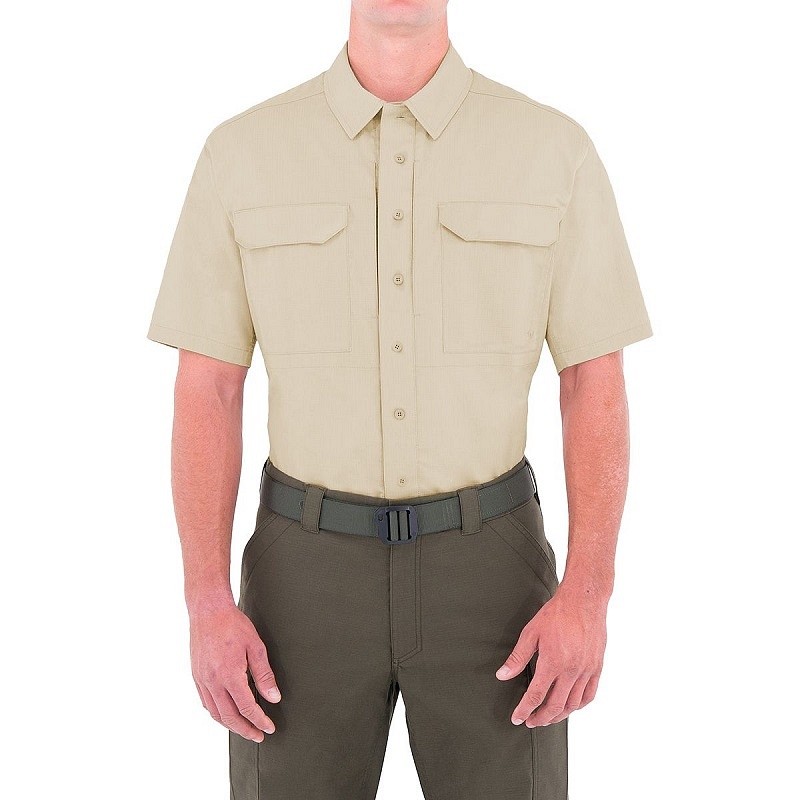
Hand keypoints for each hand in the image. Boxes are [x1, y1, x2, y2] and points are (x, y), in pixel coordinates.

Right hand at [189, 602, 281, 740]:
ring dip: (230, 725)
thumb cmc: (233, 624)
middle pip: (229, 717)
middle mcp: (212, 681)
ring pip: (215, 713)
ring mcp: (201, 680)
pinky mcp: (196, 676)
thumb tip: (274, 698)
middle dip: (246, 729)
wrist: (208, 610)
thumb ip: (264, 675)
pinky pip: (206, 702)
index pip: (246, 708)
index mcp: (229, 675)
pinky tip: (226, 713)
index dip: (259, 721)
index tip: (269, 728)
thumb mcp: (255, 646)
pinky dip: (217, 713)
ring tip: (244, 728)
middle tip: (258, 736)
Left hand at [495, 585, 606, 726]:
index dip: (524, 710)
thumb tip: (502, 675)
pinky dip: (578, 705)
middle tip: (531, 722)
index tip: (517, 718)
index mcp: (553, 662)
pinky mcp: (597, 667)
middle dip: (541, 718)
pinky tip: (569, 706)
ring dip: (559, 715)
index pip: (536, 695)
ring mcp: (587, 670)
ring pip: (573, 704)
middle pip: (556, 706)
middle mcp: (572, 670)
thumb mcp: (531, 633)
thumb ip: (518, 657)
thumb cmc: (556, 614)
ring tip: (547, 717)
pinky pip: (589, 695)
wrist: (584, 600)